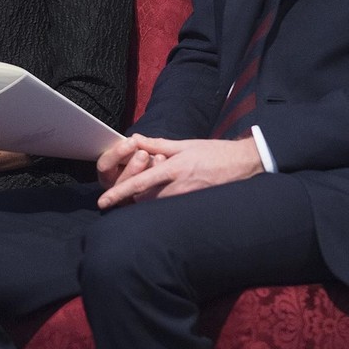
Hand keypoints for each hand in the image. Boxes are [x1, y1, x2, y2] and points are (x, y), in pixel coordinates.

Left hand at [97, 134, 263, 209]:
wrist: (244, 164)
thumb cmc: (215, 152)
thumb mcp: (186, 144)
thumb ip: (158, 145)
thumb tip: (136, 140)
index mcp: (175, 167)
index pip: (141, 182)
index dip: (120, 191)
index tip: (103, 201)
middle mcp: (179, 186)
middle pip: (145, 197)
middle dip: (132, 195)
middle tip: (126, 186)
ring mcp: (187, 198)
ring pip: (156, 204)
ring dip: (147, 197)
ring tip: (151, 185)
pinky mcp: (193, 205)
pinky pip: (170, 207)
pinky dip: (160, 201)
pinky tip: (162, 193)